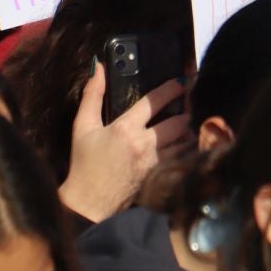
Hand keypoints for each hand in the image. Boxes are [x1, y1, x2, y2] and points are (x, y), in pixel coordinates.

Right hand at [62, 62, 192, 221]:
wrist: (91, 202)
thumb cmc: (85, 163)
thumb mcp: (83, 127)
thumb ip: (92, 96)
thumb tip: (99, 68)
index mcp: (125, 129)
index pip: (155, 101)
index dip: (172, 88)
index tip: (183, 81)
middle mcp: (145, 144)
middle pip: (179, 121)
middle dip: (185, 111)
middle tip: (187, 104)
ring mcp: (156, 161)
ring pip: (185, 139)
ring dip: (187, 130)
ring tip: (185, 123)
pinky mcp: (161, 175)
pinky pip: (182, 156)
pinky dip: (185, 148)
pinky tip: (183, 143)